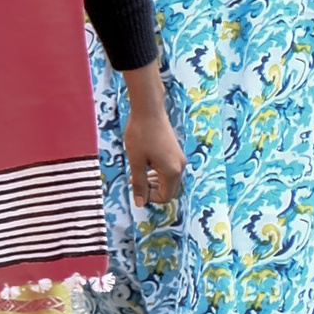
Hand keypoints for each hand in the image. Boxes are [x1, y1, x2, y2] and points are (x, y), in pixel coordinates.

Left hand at [123, 87, 185, 209]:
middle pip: (168, 190)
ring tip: (136, 173)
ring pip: (168, 180)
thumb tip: (140, 204)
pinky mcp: (176, 152)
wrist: (149, 110)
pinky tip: (144, 164)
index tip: (134, 187)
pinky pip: (168, 170)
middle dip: (151, 189)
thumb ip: (139, 184)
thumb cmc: (140, 135)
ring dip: (153, 181)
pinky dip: (157, 172)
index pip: (165, 197)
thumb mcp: (136, 161)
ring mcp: (179, 158)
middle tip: (133, 180)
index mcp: (172, 172)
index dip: (149, 197)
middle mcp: (180, 166)